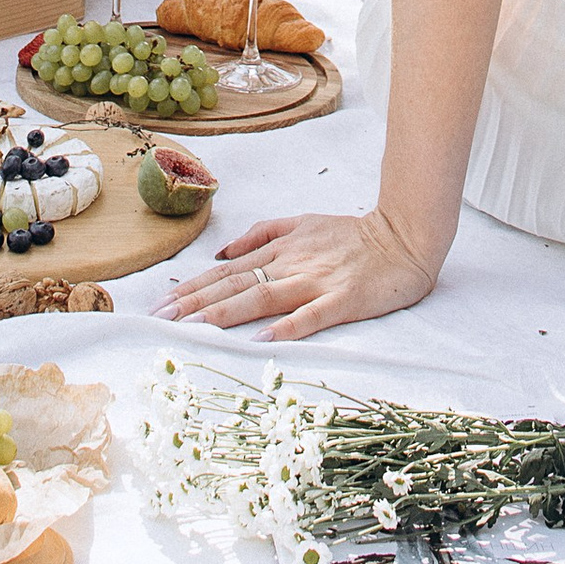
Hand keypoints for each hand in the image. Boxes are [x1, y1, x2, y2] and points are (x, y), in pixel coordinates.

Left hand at [155, 210, 436, 342]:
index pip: (227, 270)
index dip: (193, 286)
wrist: (404, 236)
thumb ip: (262, 234)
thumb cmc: (353, 235)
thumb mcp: (303, 222)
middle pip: (235, 283)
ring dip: (226, 312)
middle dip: (195, 302)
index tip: (161, 303)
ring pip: (262, 296)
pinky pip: (311, 315)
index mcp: (281, 247)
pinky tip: (263, 340)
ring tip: (194, 327)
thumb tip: (222, 252)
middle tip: (160, 318)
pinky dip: (286, 327)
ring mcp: (316, 281)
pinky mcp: (343, 299)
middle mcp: (291, 263)